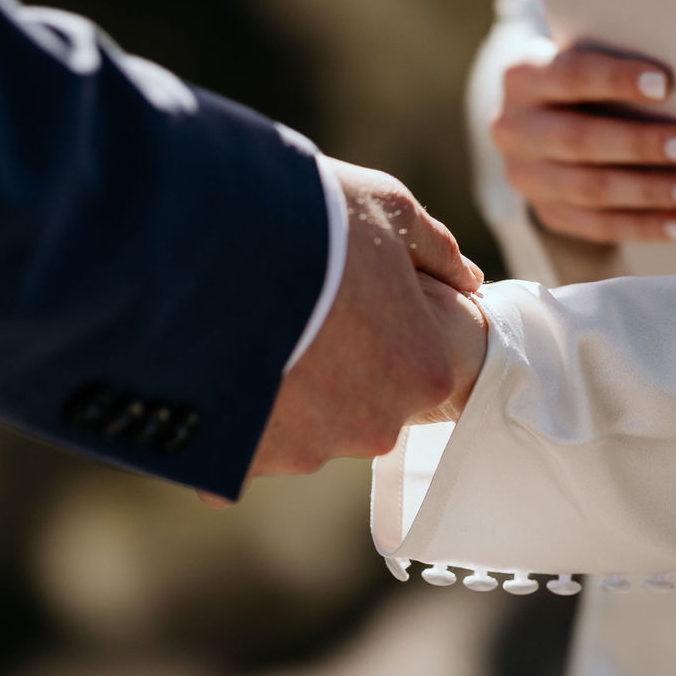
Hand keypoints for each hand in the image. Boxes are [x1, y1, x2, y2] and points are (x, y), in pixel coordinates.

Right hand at [207, 162, 484, 502]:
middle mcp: (375, 425)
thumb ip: (436, 251)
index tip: (336, 289)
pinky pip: (240, 449)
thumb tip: (466, 276)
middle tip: (288, 306)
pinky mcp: (246, 464)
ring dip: (275, 390)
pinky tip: (208, 369)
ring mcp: (308, 450)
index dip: (371, 319)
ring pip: (296, 424)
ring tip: (240, 328)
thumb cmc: (314, 222)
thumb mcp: (389, 211)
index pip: (410, 359)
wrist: (214, 248)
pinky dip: (227, 421)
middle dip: (327, 362)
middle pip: (355, 398)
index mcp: (423, 371)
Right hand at [492, 39, 675, 245]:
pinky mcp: (546, 211)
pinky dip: (642, 226)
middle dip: (639, 144)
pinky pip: (595, 226)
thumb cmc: (592, 79)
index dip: (617, 79)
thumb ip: (623, 63)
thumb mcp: (594, 58)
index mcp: (523, 77)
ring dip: (648, 191)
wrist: (552, 116)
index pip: (570, 75)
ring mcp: (525, 176)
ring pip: (587, 189)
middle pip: (578, 139)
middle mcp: (513, 128)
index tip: (668, 83)